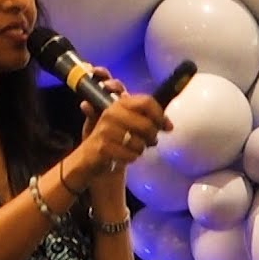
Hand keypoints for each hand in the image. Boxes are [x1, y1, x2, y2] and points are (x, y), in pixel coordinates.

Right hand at [73, 68, 172, 184]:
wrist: (89, 158)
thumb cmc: (113, 138)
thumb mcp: (128, 123)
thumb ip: (148, 119)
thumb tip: (169, 125)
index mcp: (119, 103)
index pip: (146, 101)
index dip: (160, 115)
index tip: (166, 126)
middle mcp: (111, 113)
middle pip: (147, 124)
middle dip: (152, 136)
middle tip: (150, 141)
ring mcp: (106, 130)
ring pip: (139, 142)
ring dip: (140, 149)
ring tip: (134, 149)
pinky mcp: (103, 147)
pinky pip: (130, 155)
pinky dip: (131, 158)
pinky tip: (125, 156)